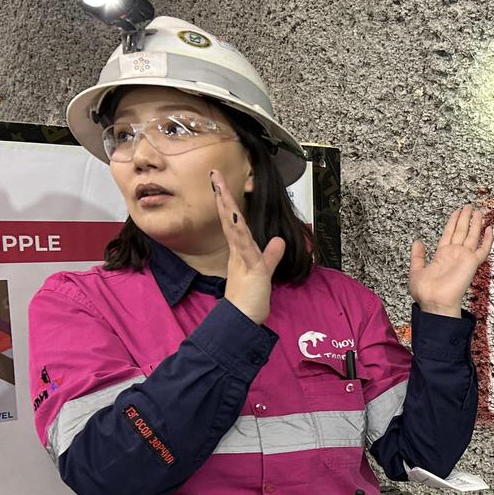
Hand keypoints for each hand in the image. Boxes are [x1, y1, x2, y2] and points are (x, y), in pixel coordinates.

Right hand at [214, 170, 284, 324]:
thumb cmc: (251, 298)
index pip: (234, 220)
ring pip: (234, 227)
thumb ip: (272, 254)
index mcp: (241, 249)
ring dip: (228, 207)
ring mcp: (242, 257)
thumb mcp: (265, 270)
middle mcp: (238, 250)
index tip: (221, 184)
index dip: (229, 202)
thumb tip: (278, 240)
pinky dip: (242, 232)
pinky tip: (237, 217)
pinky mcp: (250, 267)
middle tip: (215, 174)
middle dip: (223, 195)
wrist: (242, 320)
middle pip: (230, 217)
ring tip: (221, 187)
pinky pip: (245, 246)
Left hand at [409, 205, 493, 317]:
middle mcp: (454, 254)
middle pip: (461, 232)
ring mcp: (464, 258)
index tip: (456, 212)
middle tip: (469, 206)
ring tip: (479, 212)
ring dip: (476, 224)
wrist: (435, 302)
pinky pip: (482, 249)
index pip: (449, 234)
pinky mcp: (472, 262)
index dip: (453, 222)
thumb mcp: (416, 270)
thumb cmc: (426, 292)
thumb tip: (417, 242)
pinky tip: (489, 229)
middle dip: (465, 218)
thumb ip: (418, 256)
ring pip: (472, 236)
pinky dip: (487, 240)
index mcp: (442, 255)